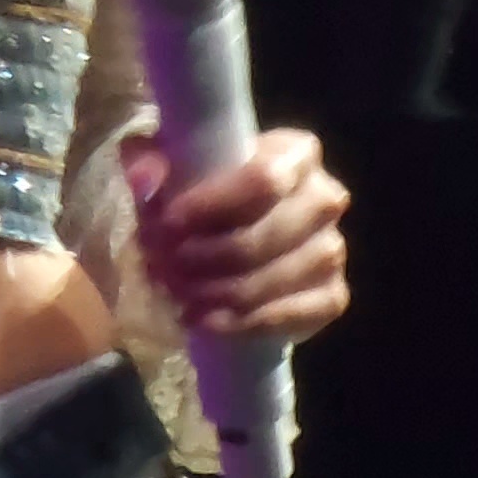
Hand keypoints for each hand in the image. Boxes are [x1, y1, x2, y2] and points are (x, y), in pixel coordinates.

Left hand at [123, 128, 349, 342]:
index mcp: (295, 154)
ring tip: (177, 294)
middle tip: (162, 268)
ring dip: (218, 292)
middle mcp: (324, 198)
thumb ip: (150, 159)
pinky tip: (209, 321)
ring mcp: (333, 250)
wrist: (226, 241)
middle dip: (204, 258)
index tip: (166, 227)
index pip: (264, 179)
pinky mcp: (332, 296)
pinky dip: (247, 323)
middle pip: (265, 237)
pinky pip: (295, 315)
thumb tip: (145, 181)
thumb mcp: (169, 163)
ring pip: (276, 279)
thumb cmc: (200, 191)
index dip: (211, 206)